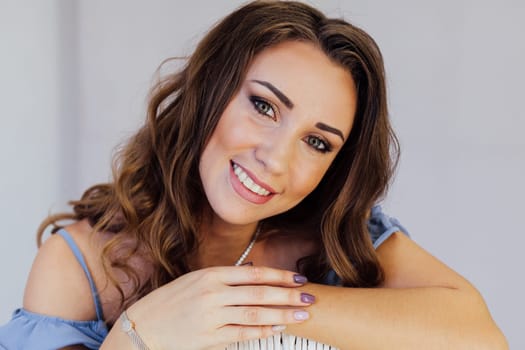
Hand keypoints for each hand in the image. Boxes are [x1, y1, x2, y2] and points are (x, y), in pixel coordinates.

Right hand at [125, 266, 313, 349]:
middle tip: (309, 296)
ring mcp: (212, 316)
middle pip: (259, 293)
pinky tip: (277, 328)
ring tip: (301, 313)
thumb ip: (224, 278)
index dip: (279, 276)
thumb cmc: (171, 302)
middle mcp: (213, 293)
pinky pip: (243, 333)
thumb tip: (255, 276)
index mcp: (210, 275)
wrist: (143, 328)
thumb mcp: (195, 280)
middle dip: (288, 294)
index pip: (253, 273)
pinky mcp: (210, 337)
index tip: (298, 278)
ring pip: (255, 314)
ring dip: (282, 313)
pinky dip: (263, 330)